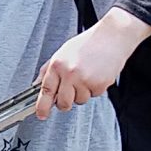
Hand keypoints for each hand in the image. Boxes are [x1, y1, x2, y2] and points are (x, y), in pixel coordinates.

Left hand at [36, 10, 150, 116]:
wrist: (113, 36)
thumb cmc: (88, 43)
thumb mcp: (62, 52)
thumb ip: (48, 70)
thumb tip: (37, 84)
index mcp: (58, 64)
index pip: (46, 90)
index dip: (42, 106)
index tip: (41, 114)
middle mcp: (70, 72)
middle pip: (63, 102)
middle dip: (65, 103)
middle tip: (70, 93)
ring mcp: (85, 79)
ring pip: (80, 100)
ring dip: (82, 93)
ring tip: (87, 75)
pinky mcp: (99, 84)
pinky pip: (94, 95)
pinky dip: (95, 88)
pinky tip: (96, 74)